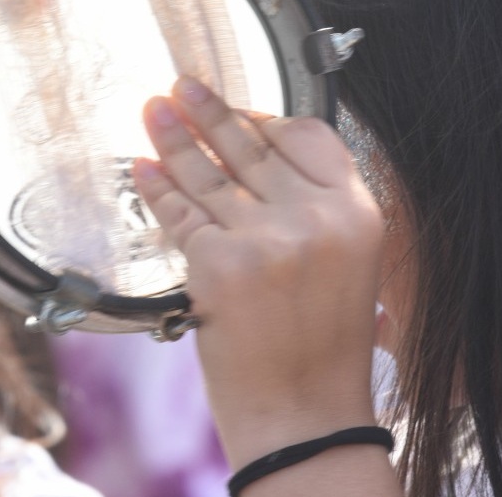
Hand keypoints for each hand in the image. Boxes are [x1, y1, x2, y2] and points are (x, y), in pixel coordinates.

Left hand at [133, 77, 384, 468]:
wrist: (305, 415)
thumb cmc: (325, 348)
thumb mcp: (347, 265)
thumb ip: (317, 209)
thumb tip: (261, 160)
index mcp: (358, 212)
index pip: (309, 136)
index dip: (267, 119)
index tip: (240, 112)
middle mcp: (317, 217)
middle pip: (253, 145)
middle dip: (212, 111)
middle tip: (185, 86)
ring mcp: (268, 238)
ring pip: (210, 173)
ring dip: (175, 136)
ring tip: (154, 109)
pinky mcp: (219, 263)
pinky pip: (180, 212)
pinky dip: (156, 187)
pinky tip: (143, 166)